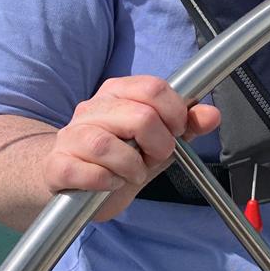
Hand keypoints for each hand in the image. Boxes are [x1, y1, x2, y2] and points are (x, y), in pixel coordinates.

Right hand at [44, 76, 220, 220]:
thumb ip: (187, 126)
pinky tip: (111, 182)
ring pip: (107, 145)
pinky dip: (106, 181)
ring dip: (132, 166)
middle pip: (139, 116)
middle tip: (155, 157)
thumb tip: (212, 115)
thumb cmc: (120, 156)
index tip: (175, 132)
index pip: (153, 88)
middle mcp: (91, 108)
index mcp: (118, 92)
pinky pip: (85, 172)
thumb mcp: (159, 139)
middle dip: (159, 145)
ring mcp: (70, 136)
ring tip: (134, 172)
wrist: (74, 181)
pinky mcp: (57, 165)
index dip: (174, 114)